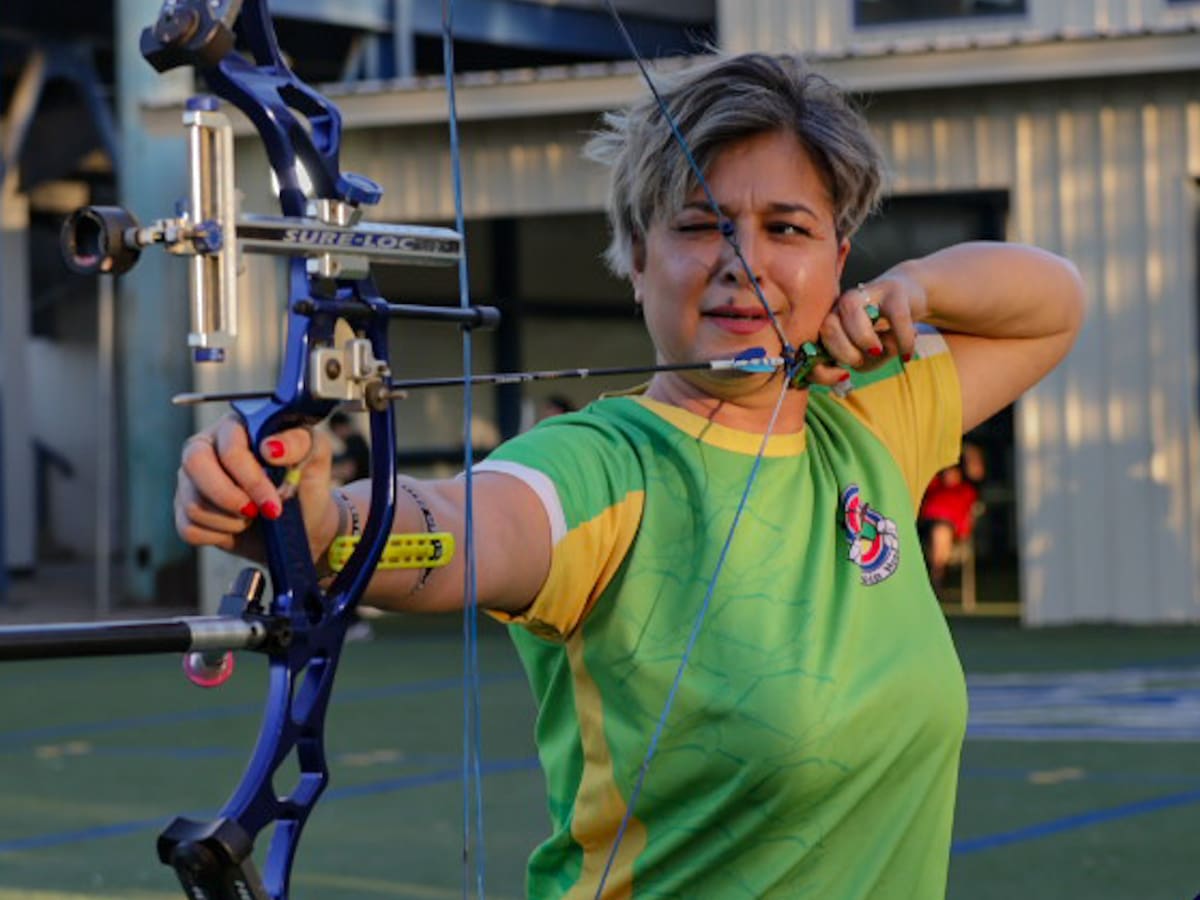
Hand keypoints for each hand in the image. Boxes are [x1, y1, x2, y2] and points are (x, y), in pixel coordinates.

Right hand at [174, 414, 337, 561]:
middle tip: (256, 513)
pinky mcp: (184, 509)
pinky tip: (237, 527)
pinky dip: (219, 534)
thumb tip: (270, 448)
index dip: (250, 478)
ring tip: (253, 517)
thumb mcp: (315, 456)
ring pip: (193, 502)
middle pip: (195, 465)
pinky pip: (189, 528)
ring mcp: (191, 478)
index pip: (229, 447)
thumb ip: (297, 442)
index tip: (273, 501)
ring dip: (231, 520)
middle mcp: (207, 447)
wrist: (303, 523)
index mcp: (236, 427)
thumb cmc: (306, 483)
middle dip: (229, 497)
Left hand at [805, 270, 925, 386]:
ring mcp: (867, 293)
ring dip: (865, 341)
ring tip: (879, 351)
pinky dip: (903, 341)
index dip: (823, 366)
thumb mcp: (866, 354)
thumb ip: (854, 363)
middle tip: (862, 360)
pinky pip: (896, 318)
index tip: (843, 375)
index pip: (813, 342)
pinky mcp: (894, 291)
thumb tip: (845, 371)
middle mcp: (842, 303)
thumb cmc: (883, 331)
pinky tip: (905, 355)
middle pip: (828, 327)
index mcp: (830, 319)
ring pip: (852, 313)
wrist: (911, 296)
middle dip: (845, 353)